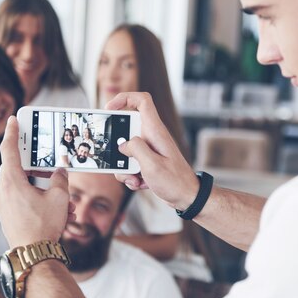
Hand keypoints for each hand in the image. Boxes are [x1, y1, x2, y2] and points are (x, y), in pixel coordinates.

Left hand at [0, 116, 75, 247]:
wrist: (33, 255)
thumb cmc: (43, 225)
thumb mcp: (60, 197)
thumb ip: (60, 179)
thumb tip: (61, 171)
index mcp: (12, 181)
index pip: (9, 149)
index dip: (12, 133)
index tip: (13, 120)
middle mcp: (4, 190)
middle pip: (18, 168)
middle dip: (37, 167)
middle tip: (47, 162)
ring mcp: (4, 204)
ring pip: (24, 186)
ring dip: (44, 188)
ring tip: (65, 200)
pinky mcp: (9, 215)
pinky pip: (24, 200)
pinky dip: (39, 200)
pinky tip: (60, 211)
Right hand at [106, 92, 198, 210]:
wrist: (187, 198)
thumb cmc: (175, 181)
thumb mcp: (152, 165)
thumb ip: (135, 149)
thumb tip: (123, 145)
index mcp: (155, 131)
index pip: (142, 101)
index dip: (124, 98)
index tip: (109, 109)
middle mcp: (152, 137)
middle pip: (126, 130)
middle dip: (117, 147)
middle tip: (120, 160)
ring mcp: (149, 149)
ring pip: (125, 151)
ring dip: (125, 167)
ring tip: (135, 179)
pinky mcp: (147, 161)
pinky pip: (130, 164)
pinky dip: (131, 176)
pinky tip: (140, 184)